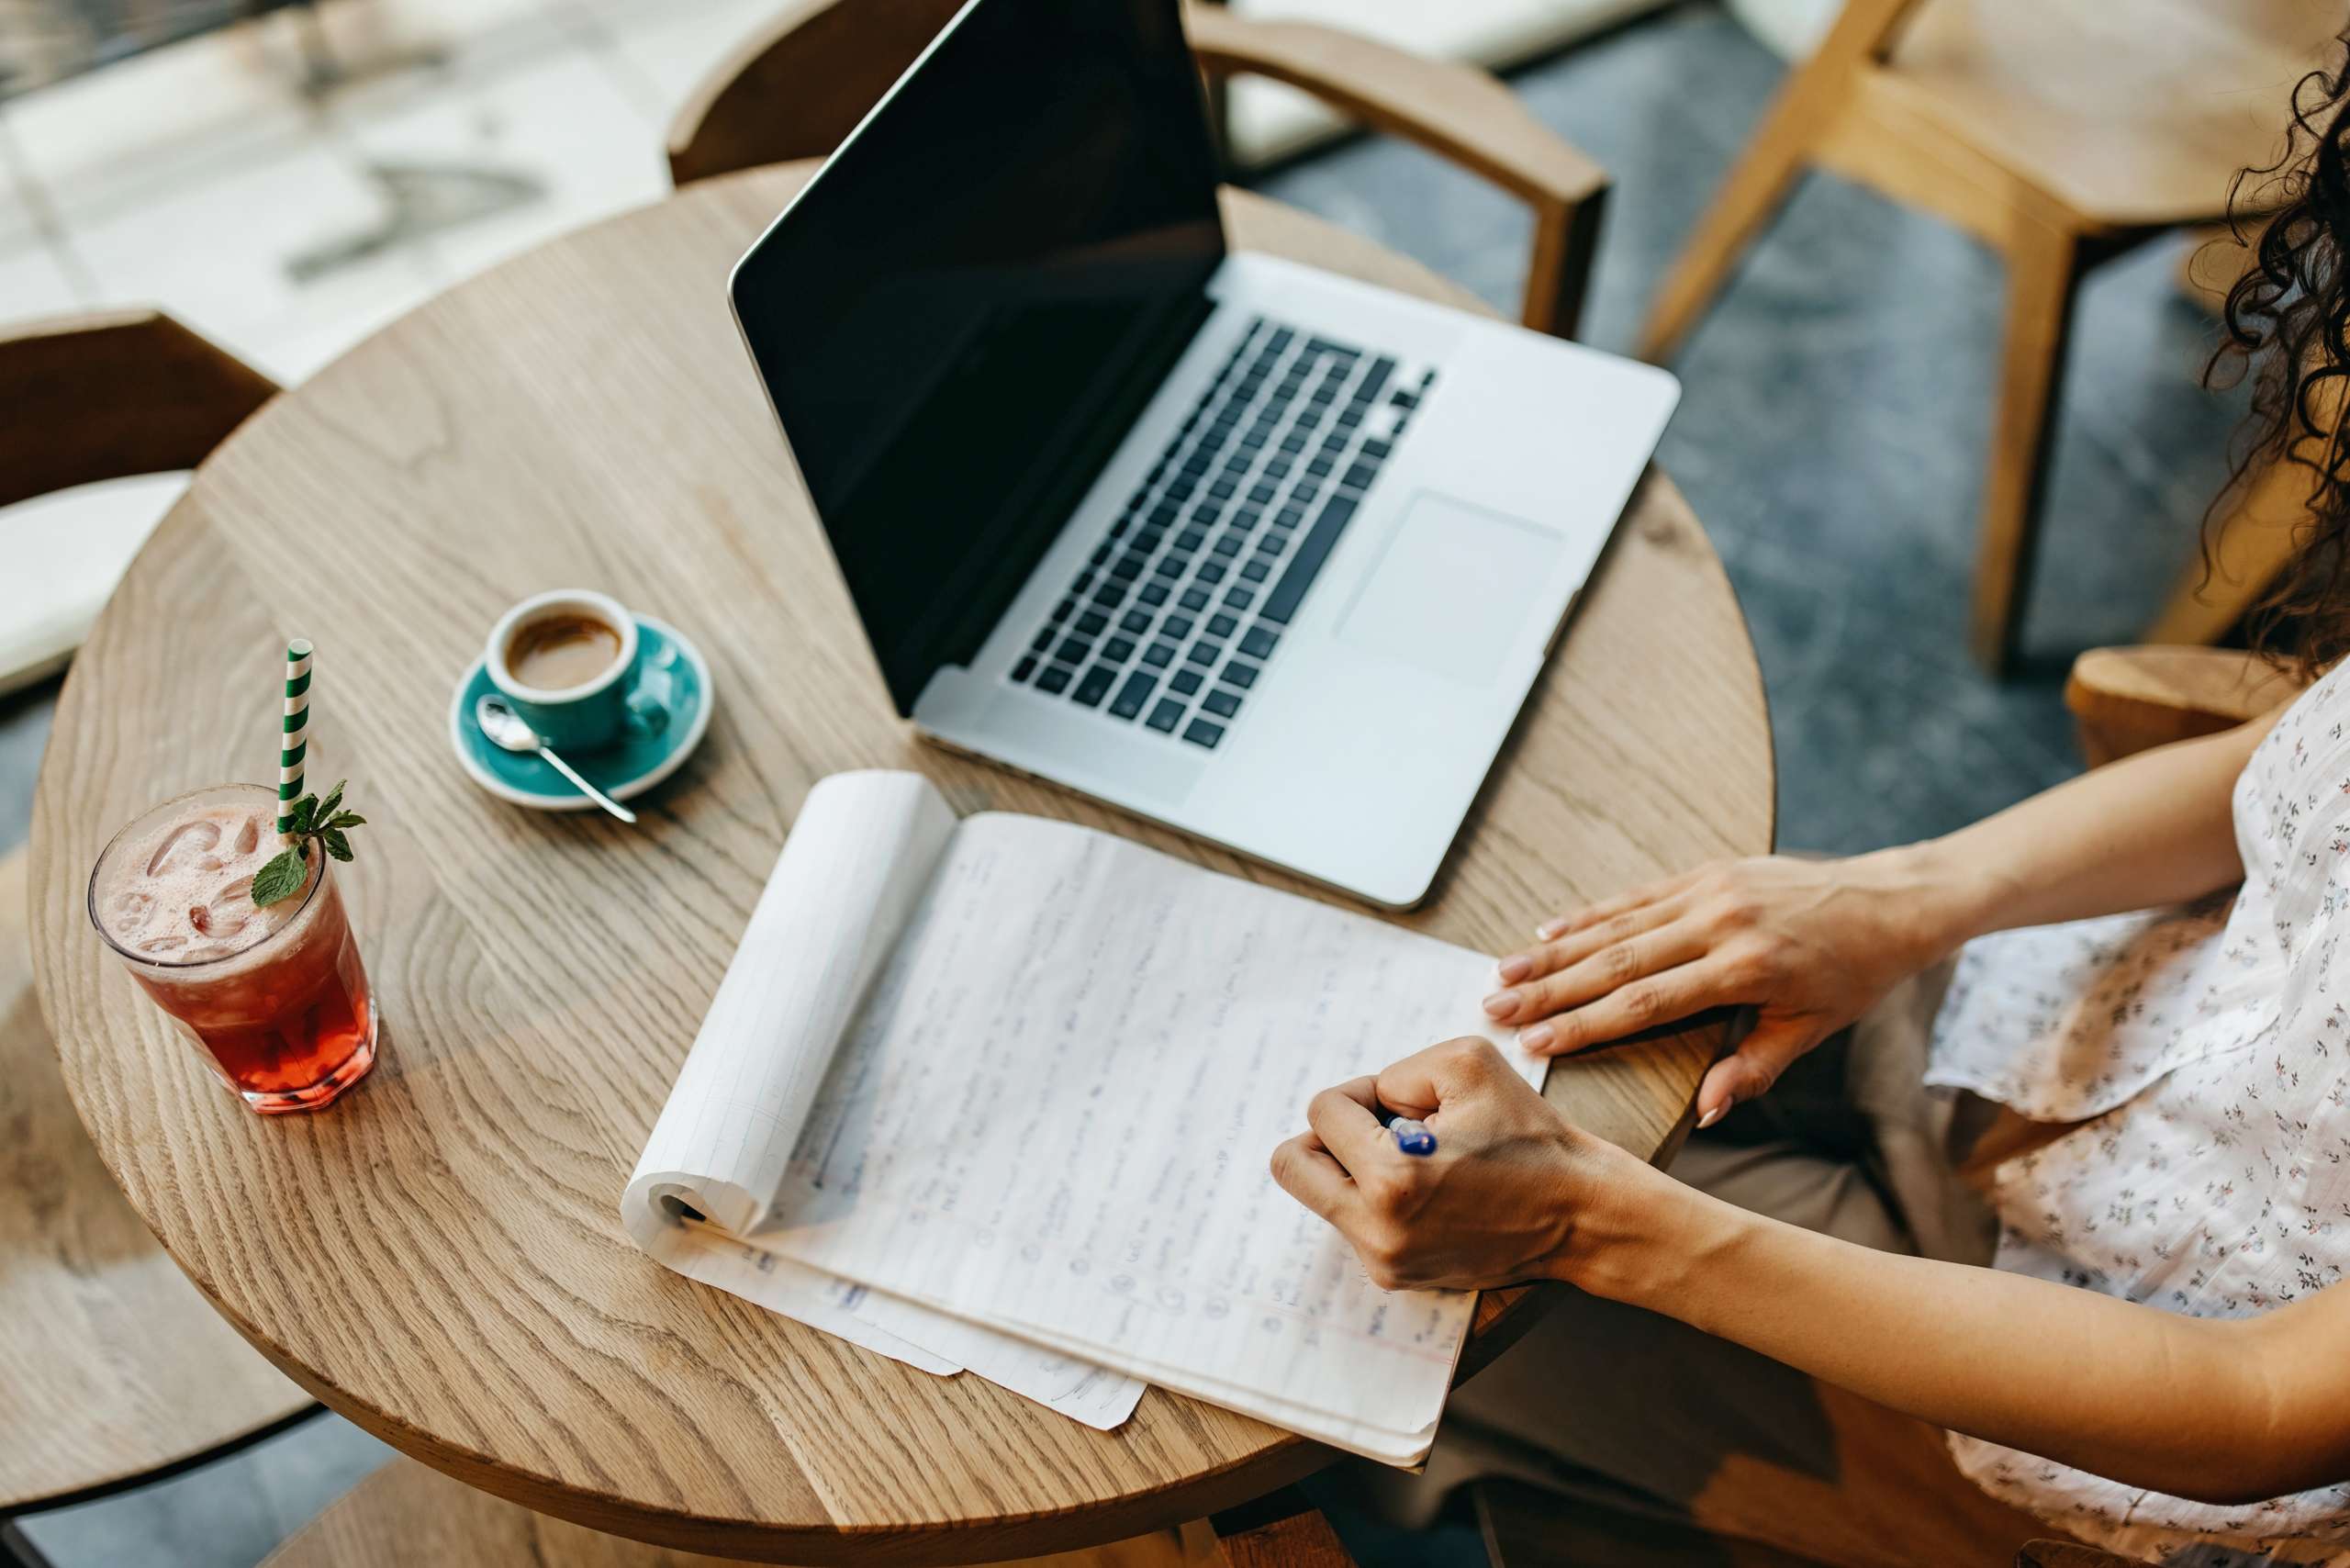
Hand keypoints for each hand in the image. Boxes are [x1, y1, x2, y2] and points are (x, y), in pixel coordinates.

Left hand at [1269, 1037, 1651, 1291]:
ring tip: (1418, 1163)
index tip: (1402, 1102)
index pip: (1322, 1114)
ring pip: (1324, 1195)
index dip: (1360, 1093)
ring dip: (1356, 1167)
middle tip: (1379, 1128)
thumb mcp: (1468, 1064)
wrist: (1582, 1216)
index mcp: (1390, 1176)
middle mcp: (1377, 1229)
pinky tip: (1430, 1192)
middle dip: (1330, 1136)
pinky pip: (1355, 1223)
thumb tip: (1368, 1104)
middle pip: (1293, 1166)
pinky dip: (1377, 1199)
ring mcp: (1385, 1261)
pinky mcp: (1398, 1278)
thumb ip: (1398, 1070)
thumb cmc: (1531, 1138)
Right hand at [1483, 851, 1972, 1124]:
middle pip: (1616, 962)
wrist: (1888, 899)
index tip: (1535, 1043)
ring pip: (1617, 926)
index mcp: (1744, 970)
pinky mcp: (1707, 872)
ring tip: (1504, 972)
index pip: (1646, 1003)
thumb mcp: (1810, 1030)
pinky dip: (1590, 915)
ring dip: (1555, 951)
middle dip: (1549, 988)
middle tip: (1493, 1007)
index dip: (1585, 1025)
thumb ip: (1752, 1069)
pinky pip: (1637, 896)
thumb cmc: (1852, 975)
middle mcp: (1718, 923)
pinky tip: (1549, 932)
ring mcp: (1709, 891)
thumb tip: (1703, 1113)